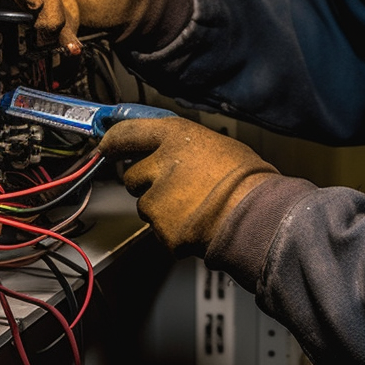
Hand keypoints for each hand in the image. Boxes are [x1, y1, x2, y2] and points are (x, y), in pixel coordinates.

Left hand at [98, 116, 279, 257]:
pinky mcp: (161, 229)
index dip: (113, 140)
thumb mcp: (216, 144)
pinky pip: (159, 231)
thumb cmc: (247, 179)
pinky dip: (174, 231)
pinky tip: (197, 224)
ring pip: (145, 206)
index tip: (106, 144)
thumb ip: (185, 147)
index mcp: (175, 136)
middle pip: (133, 176)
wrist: (258, 214)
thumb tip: (171, 150)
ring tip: (195, 207)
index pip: (127, 132)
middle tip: (175, 187)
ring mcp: (158, 199)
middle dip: (147, 183)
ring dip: (162, 209)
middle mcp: (160, 164)